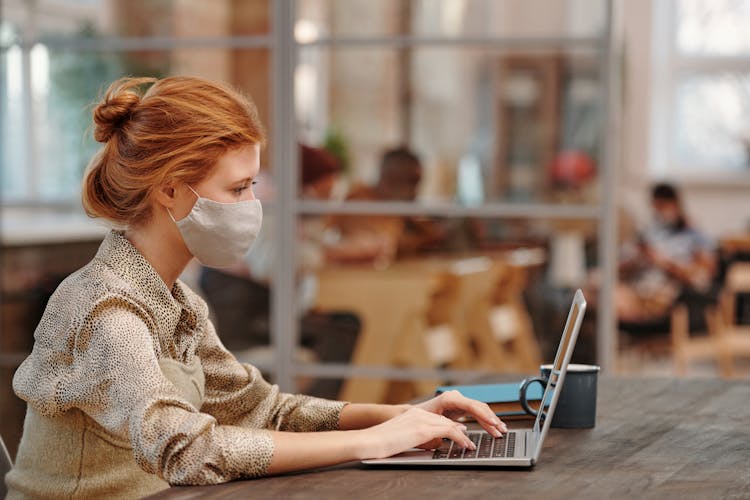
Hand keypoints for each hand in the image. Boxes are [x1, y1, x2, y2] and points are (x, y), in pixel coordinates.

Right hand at [359, 407, 474, 458]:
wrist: (369, 441)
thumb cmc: (381, 443)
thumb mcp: (402, 437)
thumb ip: (417, 437)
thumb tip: (433, 443)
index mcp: (413, 413)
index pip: (438, 419)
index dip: (451, 426)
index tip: (461, 433)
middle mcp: (419, 413)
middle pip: (446, 420)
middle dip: (460, 430)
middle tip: (469, 440)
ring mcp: (421, 420)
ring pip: (450, 425)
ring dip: (463, 436)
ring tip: (470, 445)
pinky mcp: (423, 429)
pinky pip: (448, 432)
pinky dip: (460, 438)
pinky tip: (465, 445)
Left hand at [415, 390, 506, 448]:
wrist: (413, 414)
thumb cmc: (420, 417)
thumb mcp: (433, 422)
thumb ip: (447, 426)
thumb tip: (462, 431)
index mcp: (449, 398)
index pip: (472, 405)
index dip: (484, 415)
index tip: (494, 423)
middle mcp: (456, 397)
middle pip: (479, 407)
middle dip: (492, 419)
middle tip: (501, 430)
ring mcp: (459, 401)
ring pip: (480, 410)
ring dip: (491, 421)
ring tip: (501, 431)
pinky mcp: (461, 407)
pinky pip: (476, 414)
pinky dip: (485, 421)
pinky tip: (493, 428)